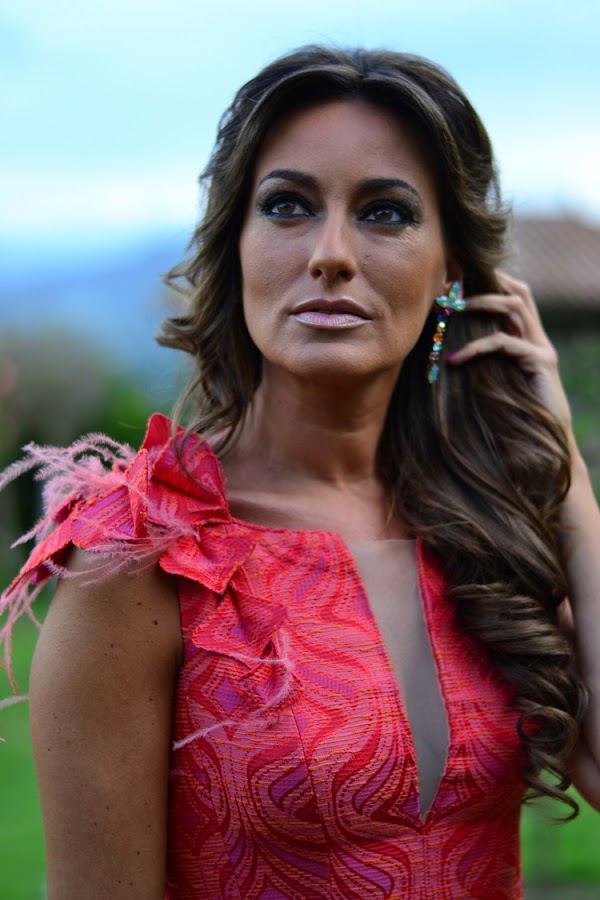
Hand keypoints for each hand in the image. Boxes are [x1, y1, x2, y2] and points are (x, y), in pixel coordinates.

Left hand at [446, 272, 571, 431]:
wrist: (544, 445)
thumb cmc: (512, 419)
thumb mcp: (490, 384)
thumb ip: (478, 365)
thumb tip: (442, 356)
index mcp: (527, 341)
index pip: (514, 298)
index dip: (489, 285)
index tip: (456, 283)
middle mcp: (537, 340)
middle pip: (520, 292)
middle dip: (487, 283)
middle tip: (454, 287)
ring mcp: (541, 349)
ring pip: (514, 307)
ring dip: (480, 303)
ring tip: (452, 311)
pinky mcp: (540, 363)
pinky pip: (505, 342)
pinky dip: (477, 346)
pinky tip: (455, 359)